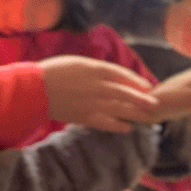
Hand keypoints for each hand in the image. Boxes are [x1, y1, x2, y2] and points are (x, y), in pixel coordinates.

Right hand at [39, 56, 158, 132]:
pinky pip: (105, 122)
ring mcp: (90, 102)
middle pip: (124, 93)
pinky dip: (117, 125)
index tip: (148, 86)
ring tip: (147, 116)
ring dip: (134, 112)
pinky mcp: (83, 116)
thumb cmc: (53, 72)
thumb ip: (95, 69)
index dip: (136, 81)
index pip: (121, 75)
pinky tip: (128, 128)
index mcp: (93, 69)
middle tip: (155, 103)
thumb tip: (112, 76)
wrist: (34, 90)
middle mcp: (95, 86)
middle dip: (141, 98)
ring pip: (118, 108)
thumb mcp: (77, 63)